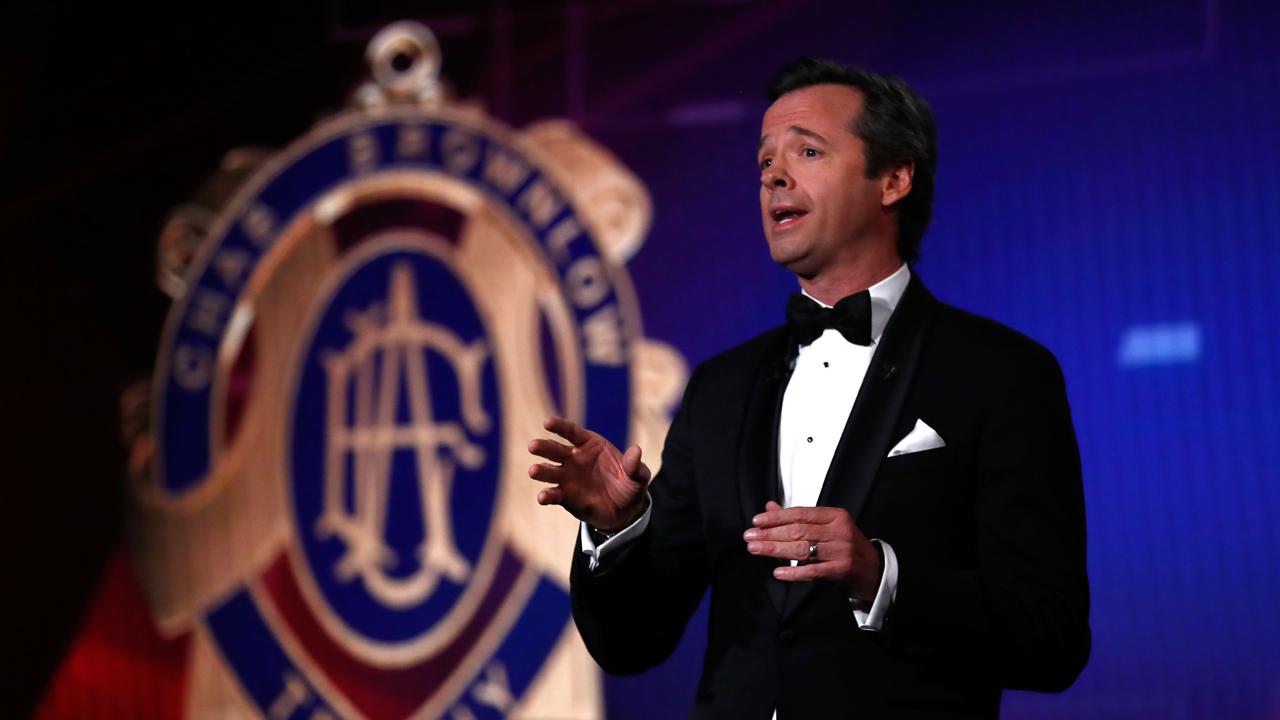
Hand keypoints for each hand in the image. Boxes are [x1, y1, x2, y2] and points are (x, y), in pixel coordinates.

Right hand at [528, 416, 650, 531]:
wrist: (625, 511)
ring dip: (540, 470)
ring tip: (533, 471)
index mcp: (590, 445)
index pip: (571, 432)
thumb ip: (634, 465)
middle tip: (533, 446)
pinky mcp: (566, 497)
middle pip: (555, 449)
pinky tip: (542, 497)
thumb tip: (636, 450)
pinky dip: (547, 495)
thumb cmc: (629, 486)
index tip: (547, 423)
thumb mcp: (637, 476)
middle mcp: (574, 459)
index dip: (559, 426)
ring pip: (549, 471)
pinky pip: (554, 494)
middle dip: (543, 447)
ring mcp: (567, 478)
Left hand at [743, 501, 883, 601]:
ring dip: (776, 550)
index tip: (756, 521)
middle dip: (771, 534)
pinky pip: (813, 571)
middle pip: (799, 531)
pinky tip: (777, 572)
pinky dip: (794, 572)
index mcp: (835, 516)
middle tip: (750, 537)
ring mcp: (842, 550)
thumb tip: (769, 508)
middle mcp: (840, 530)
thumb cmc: (845, 546)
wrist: (873, 570)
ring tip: (756, 549)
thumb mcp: (826, 528)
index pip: (800, 513)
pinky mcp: (842, 569)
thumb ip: (798, 519)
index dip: (776, 517)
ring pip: (803, 549)